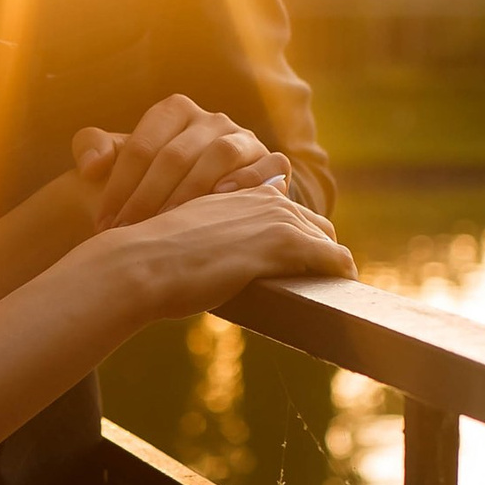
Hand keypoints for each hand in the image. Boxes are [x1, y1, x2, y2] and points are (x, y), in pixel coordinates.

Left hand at [74, 96, 292, 228]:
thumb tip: (91, 167)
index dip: (119, 186)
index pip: (143, 146)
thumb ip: (90, 147)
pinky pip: (267, 167)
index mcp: (175, 111)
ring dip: (191, 193)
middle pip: (176, 155)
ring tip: (170, 223)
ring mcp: (245, 139)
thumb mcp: (118, 159)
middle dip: (148, 198)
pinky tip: (223, 203)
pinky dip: (247, 183)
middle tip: (129, 233)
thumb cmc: (152, 181)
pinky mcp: (273, 163)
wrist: (200, 204)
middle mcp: (212, 120)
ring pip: (220, 156)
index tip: (104, 223)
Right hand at [117, 180, 351, 323]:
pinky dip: (342, 273)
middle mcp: (263, 198)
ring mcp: (276, 218)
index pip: (285, 210)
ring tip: (336, 292)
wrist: (139, 264)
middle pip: (313, 223)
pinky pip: (334, 258)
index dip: (296, 236)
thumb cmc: (150, 259)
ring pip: (326, 239)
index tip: (301, 262)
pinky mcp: (285, 243)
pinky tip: (344, 292)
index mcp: (240, 192)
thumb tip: (214, 256)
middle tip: (323, 282)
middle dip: (321, 251)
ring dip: (332, 266)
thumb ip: (209, 236)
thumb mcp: (185, 236)